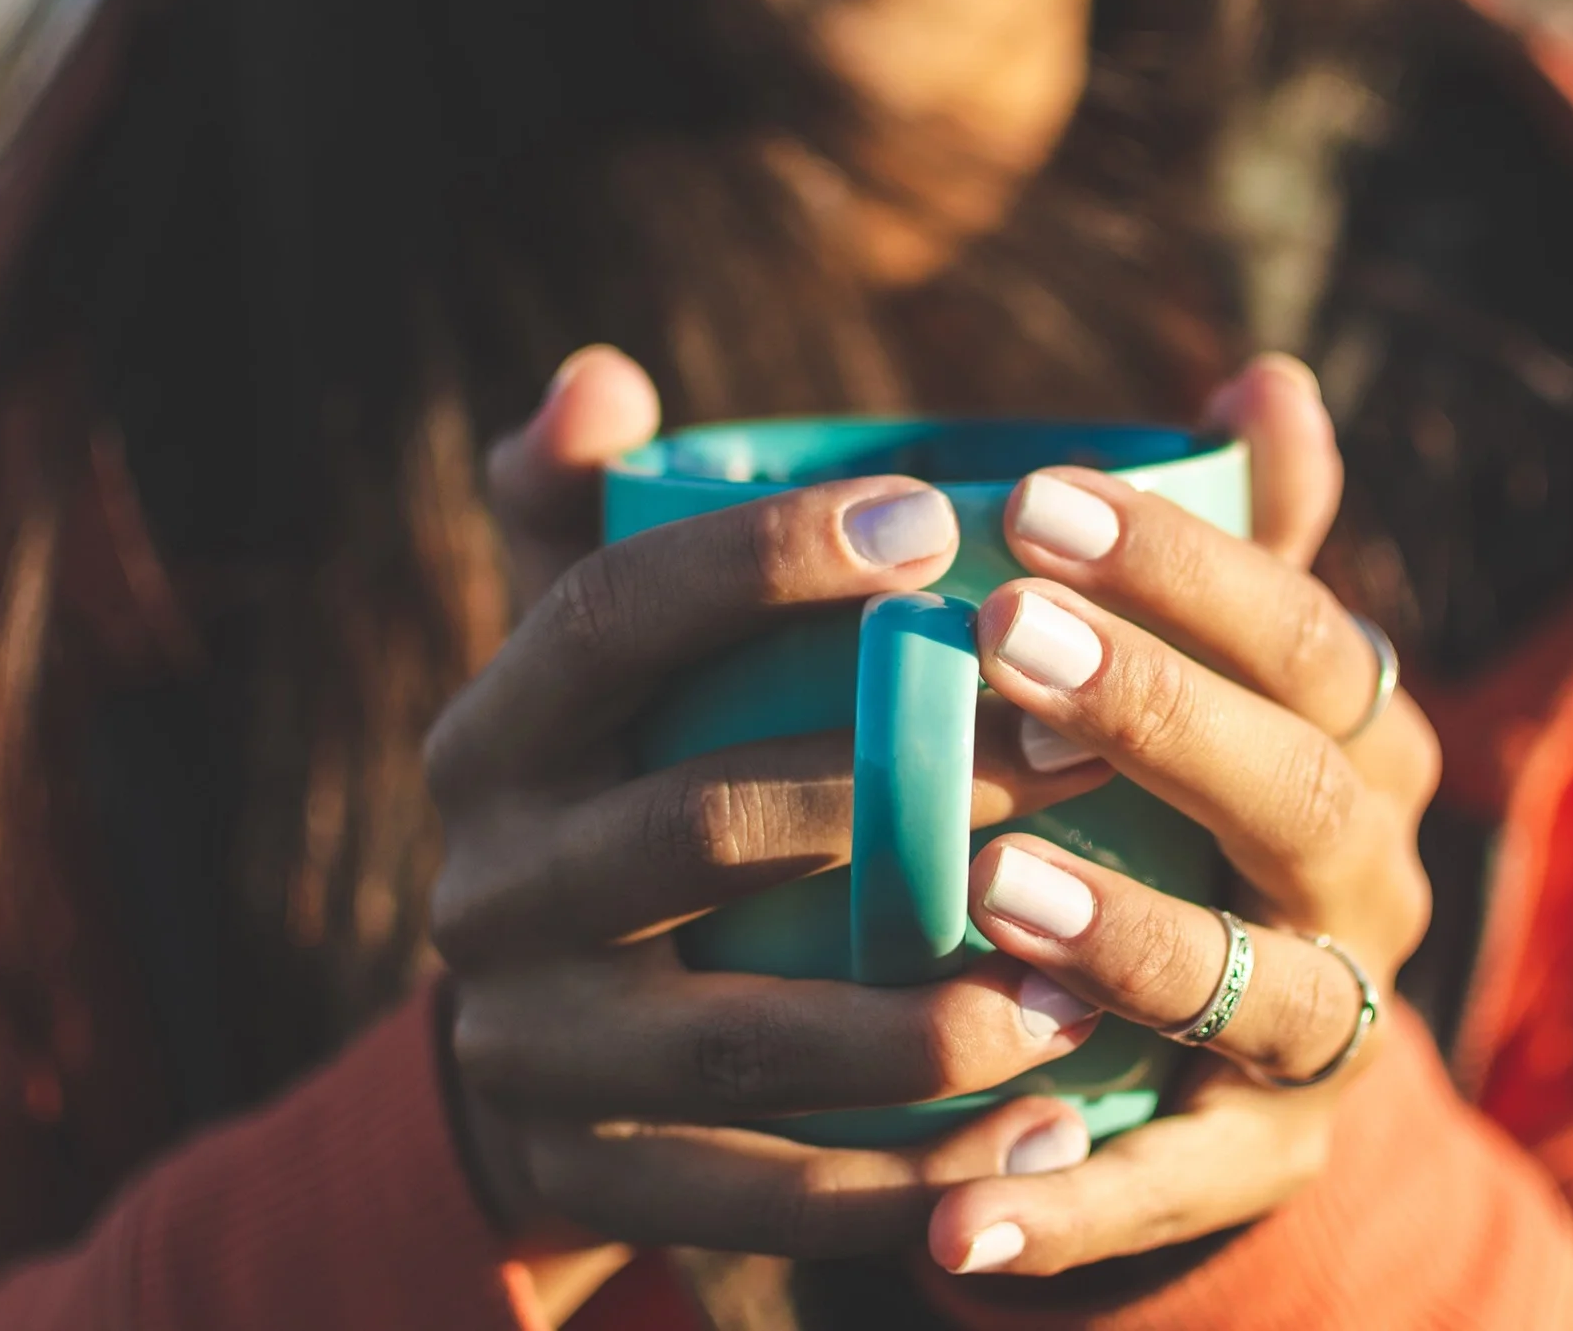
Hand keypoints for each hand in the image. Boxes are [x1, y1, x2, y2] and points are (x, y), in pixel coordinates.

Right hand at [430, 380, 1120, 1260]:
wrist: (540, 1056)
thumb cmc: (624, 798)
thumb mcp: (599, 668)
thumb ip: (608, 520)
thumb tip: (598, 378)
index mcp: (493, 735)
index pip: (603, 619)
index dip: (756, 562)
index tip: (934, 519)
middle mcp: (483, 887)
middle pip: (690, 826)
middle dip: (901, 790)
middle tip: (1089, 749)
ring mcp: (529, 1048)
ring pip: (736, 1036)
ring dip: (922, 1016)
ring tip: (1088, 988)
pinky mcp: (590, 1178)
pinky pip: (760, 1195)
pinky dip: (906, 1184)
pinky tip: (1045, 1146)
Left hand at [923, 356, 1441, 1276]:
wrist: (1218, 1031)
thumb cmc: (1175, 795)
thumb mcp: (1205, 668)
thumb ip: (1223, 536)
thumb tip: (1266, 375)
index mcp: (1356, 737)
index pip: (1307, 632)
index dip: (1189, 564)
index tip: (1031, 495)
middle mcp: (1365, 878)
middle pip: (1302, 793)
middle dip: (1162, 713)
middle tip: (1003, 638)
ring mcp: (1324, 1028)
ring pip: (1260, 987)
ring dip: (1134, 937)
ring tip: (991, 890)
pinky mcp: (1259, 1157)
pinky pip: (1176, 1187)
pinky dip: (1072, 1202)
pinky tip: (952, 1209)